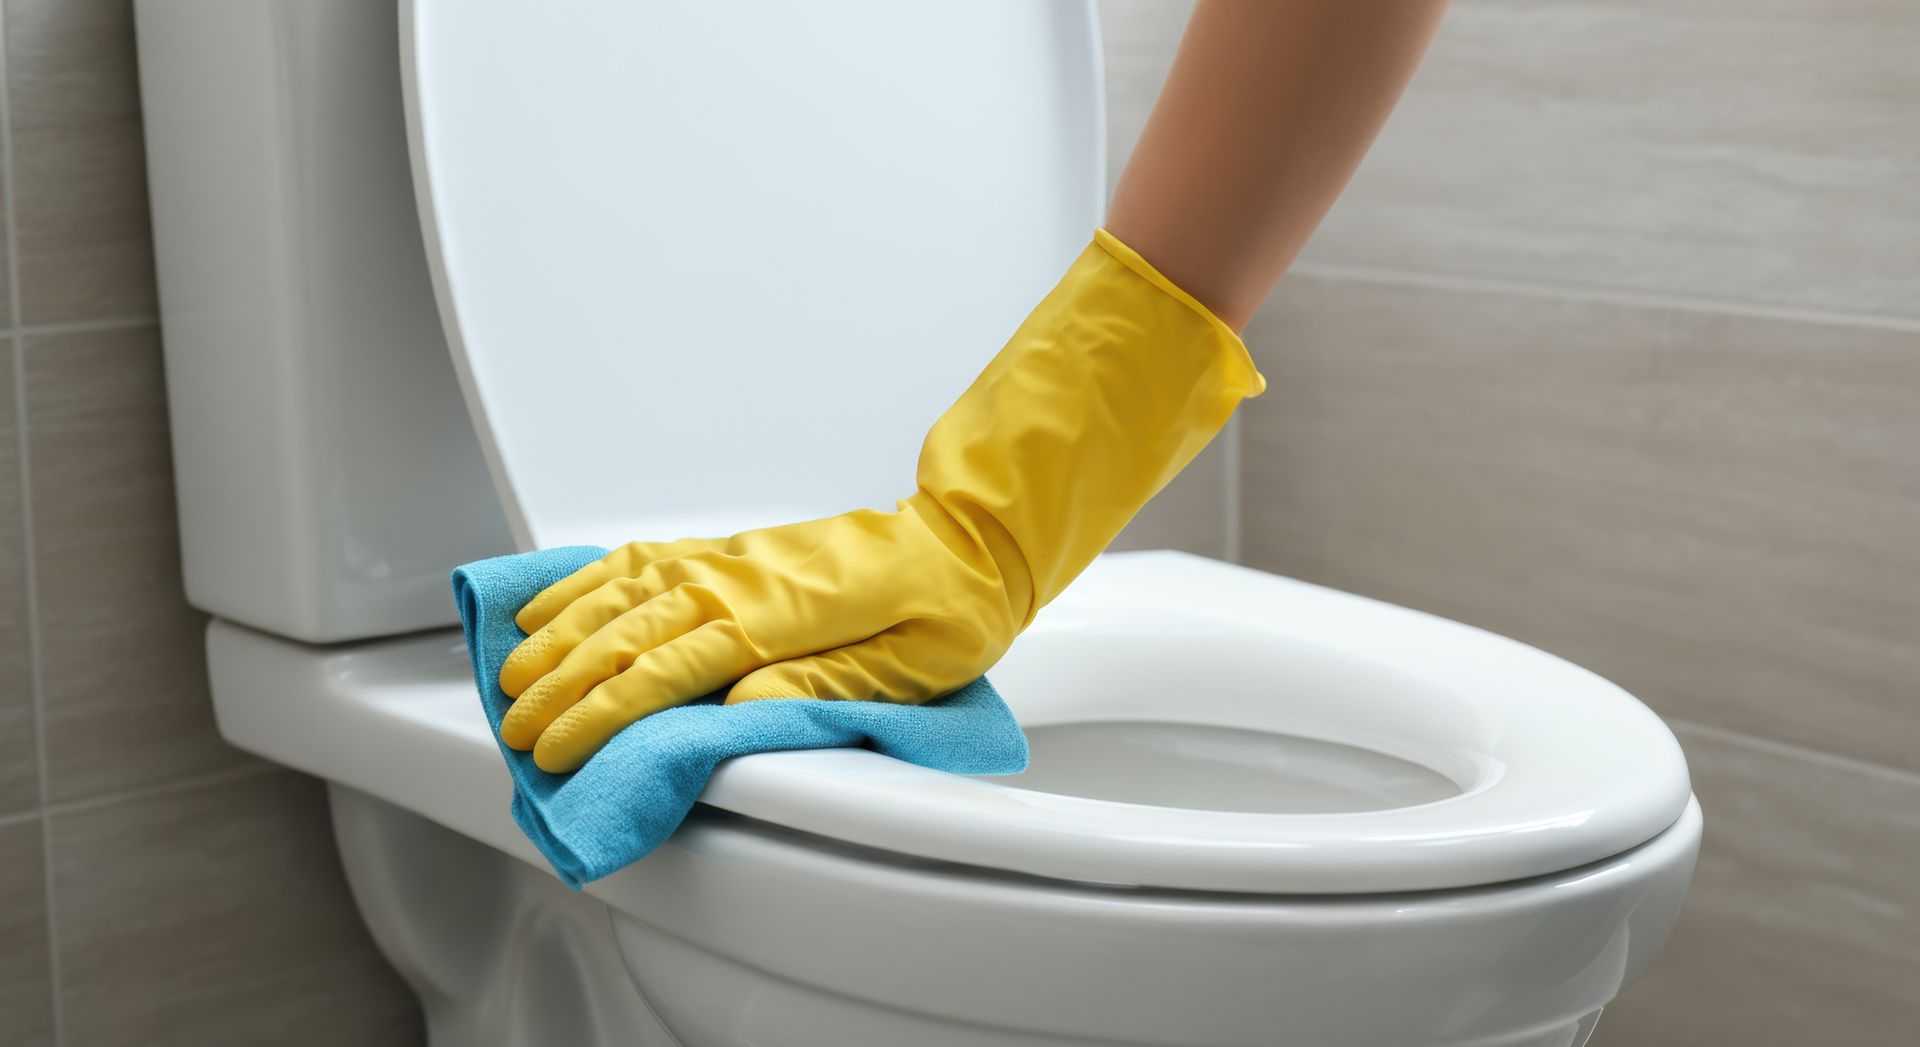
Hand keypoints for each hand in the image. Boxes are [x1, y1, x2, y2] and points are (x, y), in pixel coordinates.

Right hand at [498, 496, 1018, 772]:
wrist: (964, 540)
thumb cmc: (947, 610)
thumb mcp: (907, 668)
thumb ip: (820, 684)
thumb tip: (739, 710)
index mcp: (781, 614)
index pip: (668, 670)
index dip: (604, 713)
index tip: (557, 748)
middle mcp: (742, 576)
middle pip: (630, 632)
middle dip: (563, 682)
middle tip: (514, 726)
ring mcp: (732, 556)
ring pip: (625, 589)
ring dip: (563, 629)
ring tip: (512, 668)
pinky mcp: (733, 549)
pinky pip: (647, 558)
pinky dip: (593, 577)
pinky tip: (557, 600)